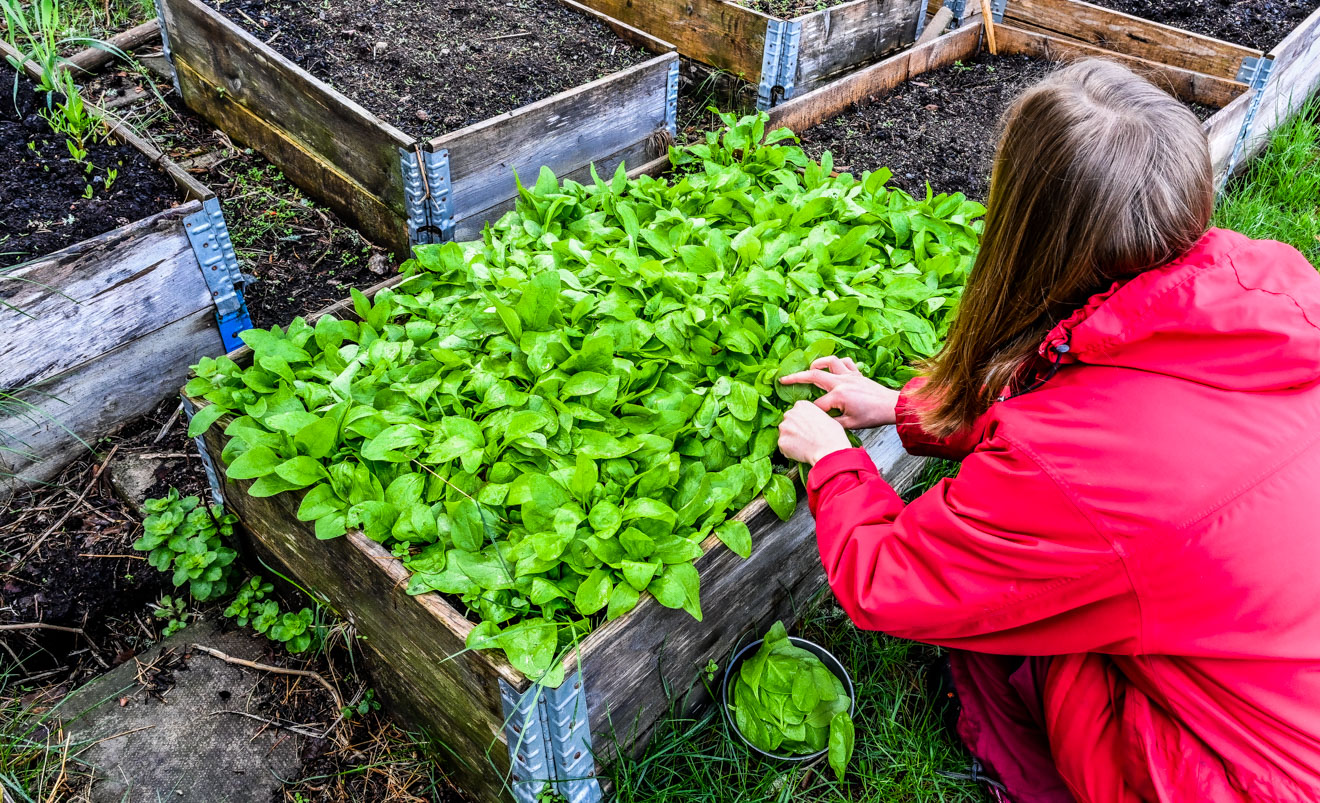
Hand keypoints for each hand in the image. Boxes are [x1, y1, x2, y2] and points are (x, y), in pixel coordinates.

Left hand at [778, 400, 852, 464]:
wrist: (829, 449)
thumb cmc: (832, 435)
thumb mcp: (825, 416)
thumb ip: (813, 416)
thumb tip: (811, 422)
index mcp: (801, 405)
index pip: (796, 413)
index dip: (801, 423)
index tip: (807, 429)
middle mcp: (789, 413)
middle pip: (788, 423)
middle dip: (794, 430)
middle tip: (805, 438)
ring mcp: (784, 427)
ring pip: (784, 435)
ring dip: (791, 441)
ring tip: (804, 447)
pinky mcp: (781, 441)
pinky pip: (783, 447)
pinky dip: (789, 451)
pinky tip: (801, 453)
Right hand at [780, 356, 899, 428]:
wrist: (892, 406)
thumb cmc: (873, 416)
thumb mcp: (850, 424)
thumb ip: (832, 422)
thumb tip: (821, 421)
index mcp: (839, 395)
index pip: (818, 404)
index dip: (812, 412)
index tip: (807, 417)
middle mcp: (842, 381)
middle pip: (814, 376)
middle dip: (796, 377)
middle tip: (784, 379)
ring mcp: (850, 375)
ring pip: (830, 361)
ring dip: (818, 363)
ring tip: (810, 368)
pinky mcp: (857, 373)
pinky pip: (845, 362)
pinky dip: (837, 362)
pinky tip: (833, 367)